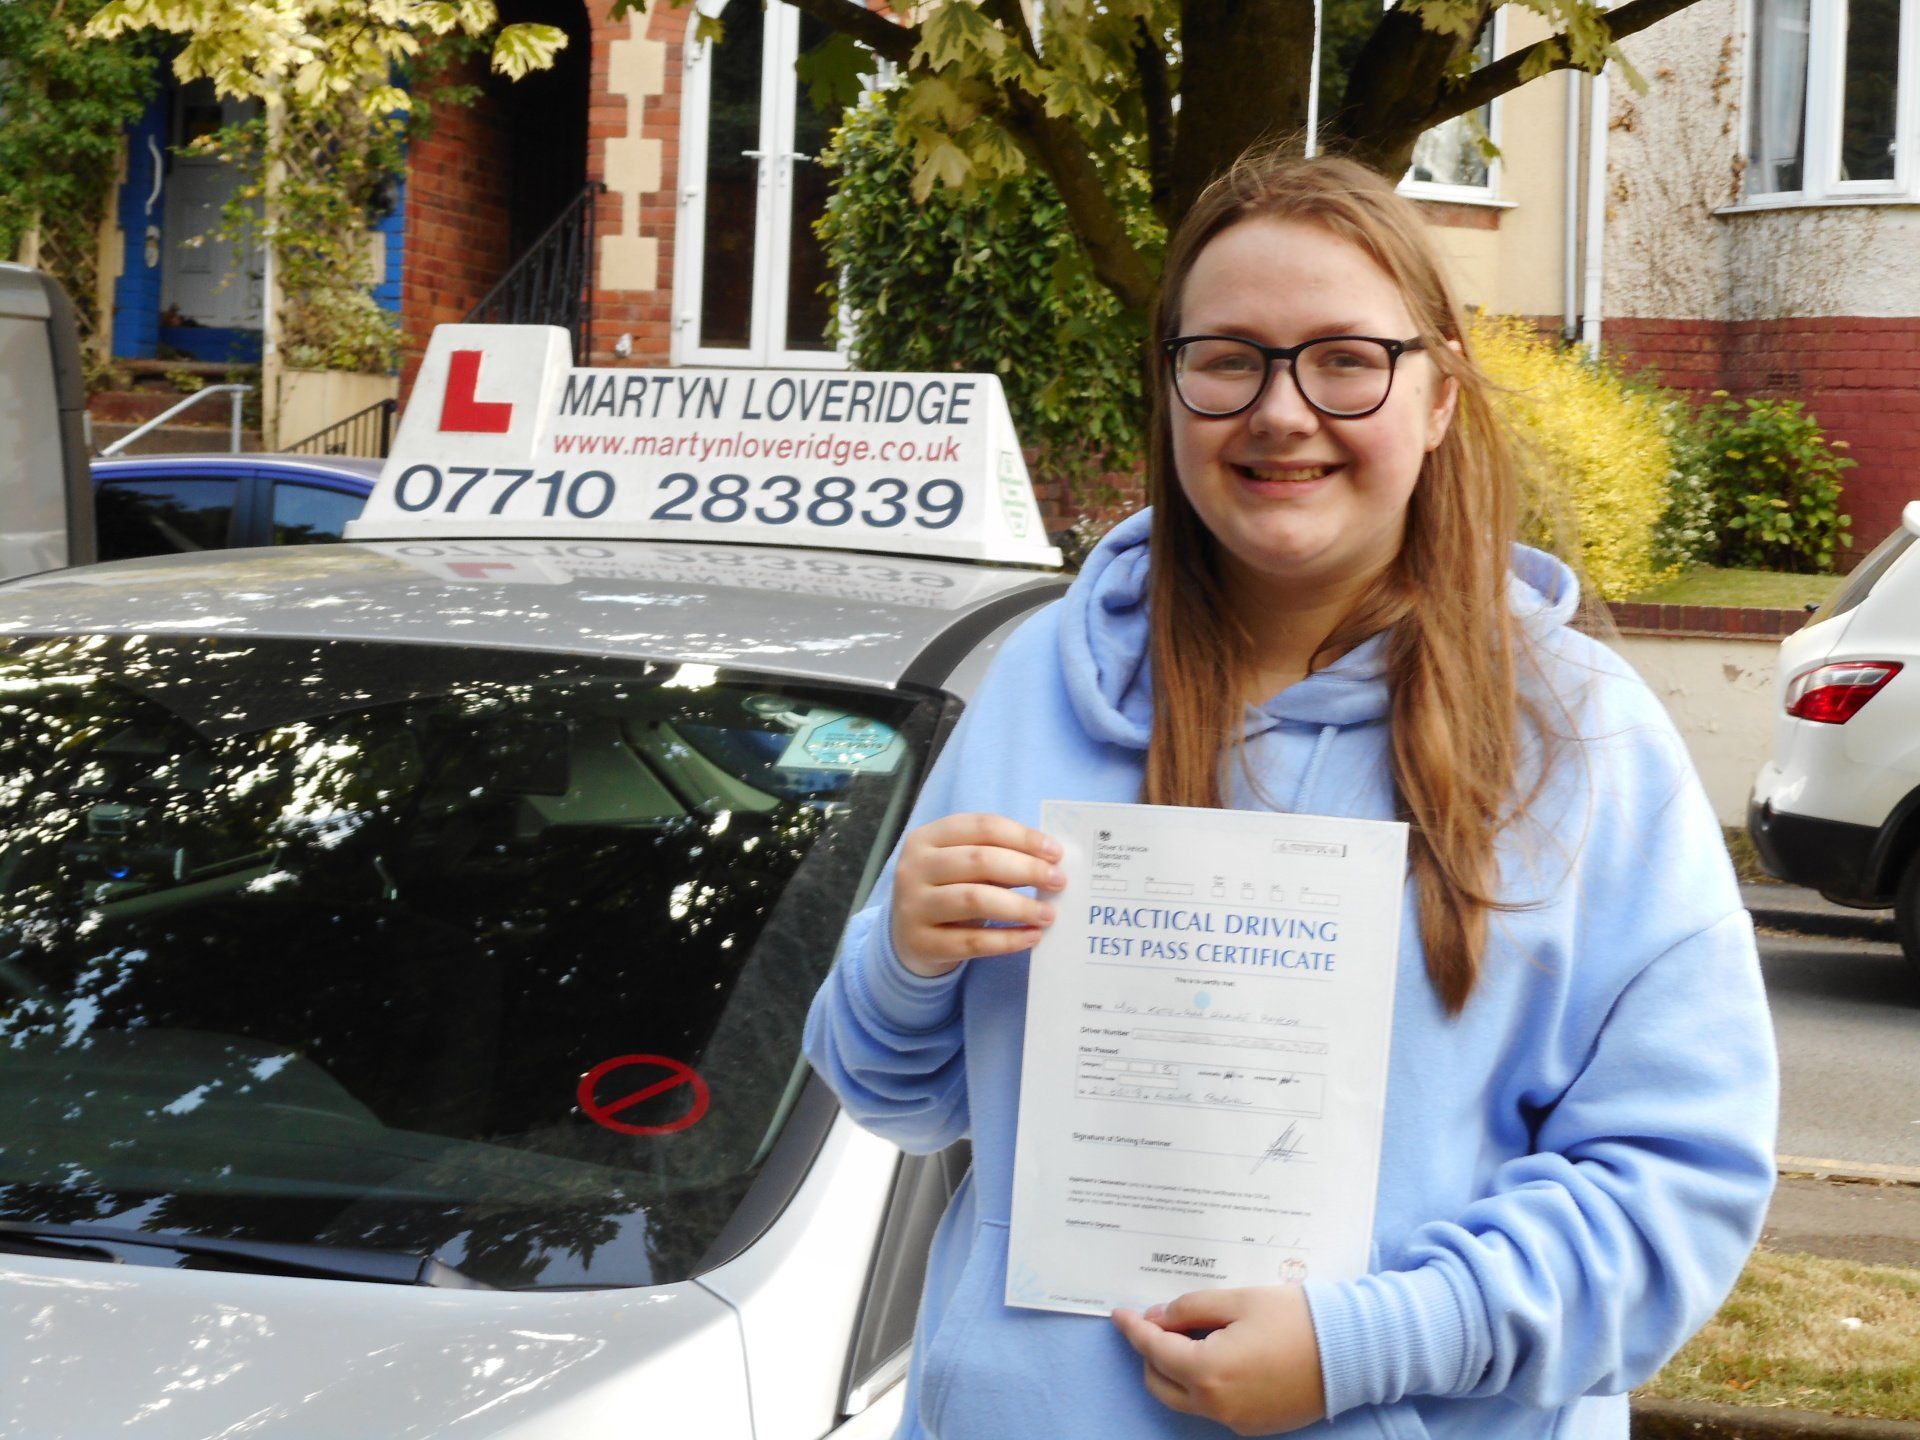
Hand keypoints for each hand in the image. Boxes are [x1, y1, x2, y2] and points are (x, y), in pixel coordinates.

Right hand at [889, 813, 1062, 977]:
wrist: (908, 939)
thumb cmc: (948, 892)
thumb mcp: (962, 866)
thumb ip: (996, 856)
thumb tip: (1049, 862)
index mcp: (927, 837)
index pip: (981, 826)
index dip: (1023, 836)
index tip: (1056, 852)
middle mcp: (914, 867)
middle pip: (979, 860)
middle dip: (1026, 869)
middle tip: (1058, 881)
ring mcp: (913, 906)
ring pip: (974, 899)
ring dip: (1019, 906)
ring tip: (1048, 914)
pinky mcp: (921, 943)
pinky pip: (971, 942)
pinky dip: (1007, 940)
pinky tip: (1031, 937)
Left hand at [1111, 1286, 1326, 1435]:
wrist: (1352, 1351)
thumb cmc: (1296, 1319)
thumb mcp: (1238, 1300)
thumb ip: (1190, 1308)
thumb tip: (1159, 1319)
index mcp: (1208, 1371)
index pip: (1154, 1349)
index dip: (1134, 1329)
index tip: (1119, 1315)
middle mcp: (1217, 1404)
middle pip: (1160, 1383)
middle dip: (1151, 1352)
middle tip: (1160, 1322)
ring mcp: (1236, 1421)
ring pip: (1185, 1399)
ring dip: (1175, 1370)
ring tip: (1190, 1335)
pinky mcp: (1254, 1426)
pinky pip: (1213, 1407)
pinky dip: (1203, 1383)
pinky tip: (1217, 1354)